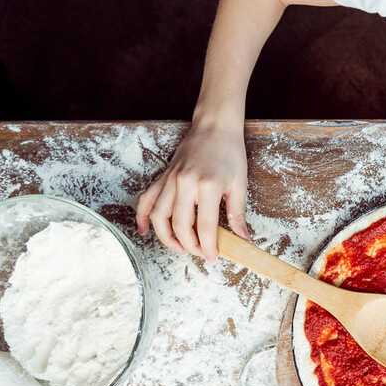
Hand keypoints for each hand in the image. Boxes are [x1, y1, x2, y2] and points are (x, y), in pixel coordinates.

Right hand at [136, 120, 248, 260]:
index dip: (208, 246)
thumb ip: (238, 213)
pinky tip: (145, 231)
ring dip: (166, 236)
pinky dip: (142, 217)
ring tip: (179, 248)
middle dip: (189, 245)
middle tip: (201, 253)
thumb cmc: (230, 153)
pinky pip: (147, 199)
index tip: (212, 258)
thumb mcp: (240, 183)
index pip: (204, 226)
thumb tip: (243, 238)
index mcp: (207, 186)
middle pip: (179, 225)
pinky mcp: (163, 177)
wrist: (214, 127)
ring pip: (159, 216)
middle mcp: (185, 184)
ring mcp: (171, 180)